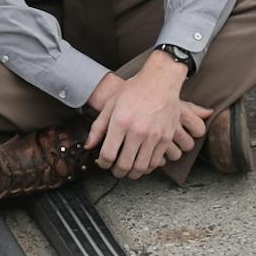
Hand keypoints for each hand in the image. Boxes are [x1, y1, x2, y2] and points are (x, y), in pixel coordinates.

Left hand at [84, 57, 192, 178]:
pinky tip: (141, 162)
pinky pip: (155, 162)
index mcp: (120, 121)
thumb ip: (98, 127)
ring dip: (132, 173)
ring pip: (140, 168)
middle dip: (116, 172)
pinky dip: (147, 167)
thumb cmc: (135, 90)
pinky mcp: (166, 138)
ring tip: (128, 169)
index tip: (103, 163)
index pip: (108, 154)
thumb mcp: (111, 104)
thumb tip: (89, 145)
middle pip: (124, 165)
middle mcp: (137, 131)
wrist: (161, 81)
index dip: (103, 163)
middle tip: (115, 169)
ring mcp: (154, 136)